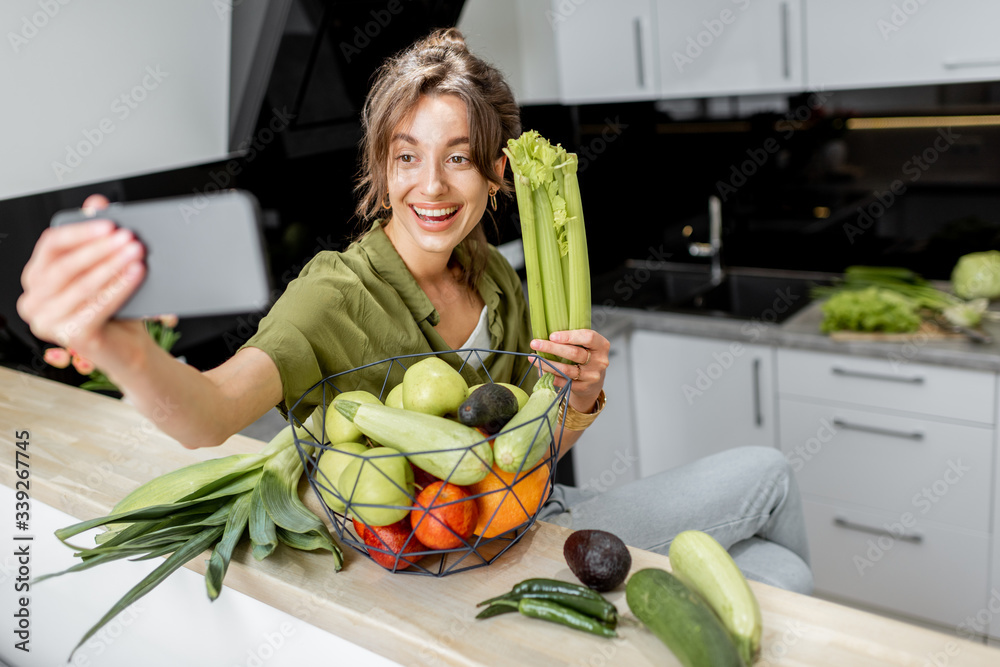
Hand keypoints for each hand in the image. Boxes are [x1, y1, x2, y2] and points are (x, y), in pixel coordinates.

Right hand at [17, 194, 146, 360]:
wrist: (130, 347)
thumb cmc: (115, 308)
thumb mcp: (105, 267)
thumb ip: (97, 235)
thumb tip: (96, 203)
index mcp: (36, 278)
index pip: (50, 245)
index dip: (80, 231)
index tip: (110, 223)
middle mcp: (34, 301)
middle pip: (65, 266)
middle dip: (100, 249)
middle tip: (128, 237)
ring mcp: (47, 322)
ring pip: (81, 286)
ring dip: (112, 266)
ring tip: (137, 252)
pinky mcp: (70, 337)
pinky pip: (97, 306)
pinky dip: (119, 287)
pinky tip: (136, 274)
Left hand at [529, 329, 609, 413]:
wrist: (593, 381)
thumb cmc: (586, 356)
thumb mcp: (586, 345)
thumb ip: (573, 338)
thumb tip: (546, 336)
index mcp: (602, 345)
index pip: (588, 337)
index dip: (569, 336)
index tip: (552, 336)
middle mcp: (600, 361)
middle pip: (574, 353)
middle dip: (552, 348)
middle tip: (535, 343)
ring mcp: (592, 376)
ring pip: (566, 369)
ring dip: (547, 363)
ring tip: (533, 358)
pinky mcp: (583, 387)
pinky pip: (563, 381)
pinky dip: (550, 375)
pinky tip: (541, 369)